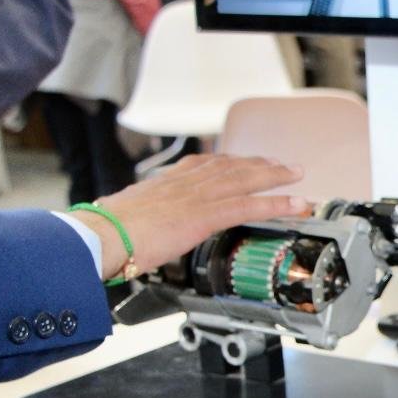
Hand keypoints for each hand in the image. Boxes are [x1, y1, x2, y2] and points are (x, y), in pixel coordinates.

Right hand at [70, 154, 308, 278]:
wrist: (99, 237)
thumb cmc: (105, 234)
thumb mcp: (129, 219)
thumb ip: (146, 219)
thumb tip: (143, 230)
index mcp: (166, 182)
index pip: (204, 165)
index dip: (229, 162)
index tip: (245, 160)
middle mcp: (184, 182)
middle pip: (230, 166)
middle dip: (260, 164)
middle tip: (283, 165)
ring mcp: (196, 197)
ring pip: (245, 180)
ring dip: (275, 177)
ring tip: (297, 177)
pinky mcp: (205, 215)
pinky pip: (249, 206)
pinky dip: (277, 204)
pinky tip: (296, 204)